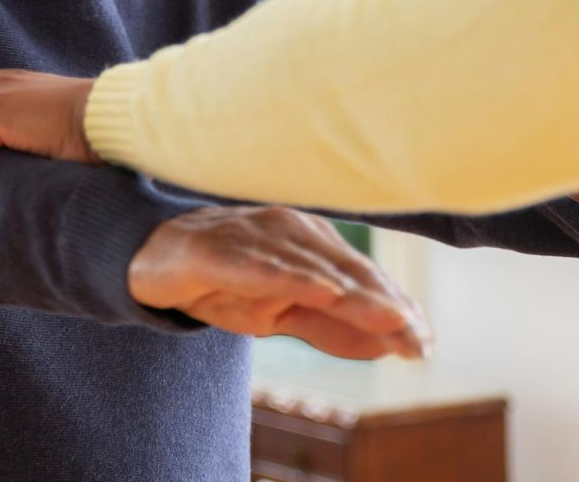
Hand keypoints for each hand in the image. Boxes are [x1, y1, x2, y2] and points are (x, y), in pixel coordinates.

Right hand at [130, 206, 431, 361]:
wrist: (153, 258)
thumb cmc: (226, 281)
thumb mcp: (281, 313)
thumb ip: (330, 328)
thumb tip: (386, 347)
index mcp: (311, 243)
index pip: (362, 278)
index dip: (394, 307)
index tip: (425, 340)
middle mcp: (291, 232)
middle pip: (346, 271)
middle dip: (385, 305)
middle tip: (418, 337)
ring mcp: (255, 236)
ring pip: (313, 268)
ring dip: (354, 296)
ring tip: (391, 318)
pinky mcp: (219, 248)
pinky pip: (261, 265)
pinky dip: (295, 278)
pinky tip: (325, 291)